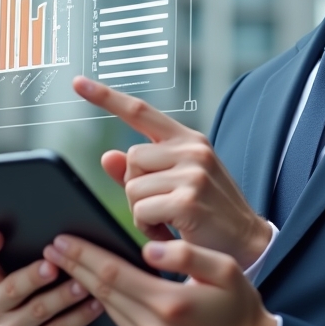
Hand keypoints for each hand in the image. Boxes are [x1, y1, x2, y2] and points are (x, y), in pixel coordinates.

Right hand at [0, 228, 107, 325]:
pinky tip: (96, 305)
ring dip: (63, 296)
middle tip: (54, 266)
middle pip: (11, 287)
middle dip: (33, 276)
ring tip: (85, 285)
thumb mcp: (47, 274)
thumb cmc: (55, 292)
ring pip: (37, 310)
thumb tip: (66, 237)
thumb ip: (48, 255)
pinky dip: (78, 317)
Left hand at [44, 234, 278, 325]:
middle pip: (102, 292)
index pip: (114, 273)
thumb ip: (188, 255)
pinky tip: (94, 290)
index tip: (61, 239)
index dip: (84, 255)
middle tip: (49, 248)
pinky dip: (104, 305)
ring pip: (107, 309)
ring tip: (65, 265)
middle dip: (74, 267)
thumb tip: (150, 247)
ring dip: (84, 287)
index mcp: (171, 302)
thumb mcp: (227, 271)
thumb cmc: (241, 307)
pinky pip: (120, 325)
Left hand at [73, 76, 271, 267]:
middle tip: (160, 208)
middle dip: (135, 189)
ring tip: (167, 221)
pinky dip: (148, 227)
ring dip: (141, 212)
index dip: (106, 97)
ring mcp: (193, 172)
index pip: (141, 112)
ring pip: (132, 187)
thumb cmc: (210, 213)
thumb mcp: (178, 184)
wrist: (247, 242)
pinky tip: (168, 232)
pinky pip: (141, 210)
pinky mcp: (188, 199)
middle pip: (130, 160)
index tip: (77, 83)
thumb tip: (107, 156)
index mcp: (188, 140)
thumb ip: (142, 170)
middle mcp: (192, 149)